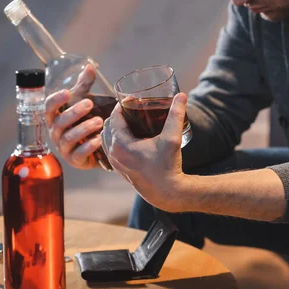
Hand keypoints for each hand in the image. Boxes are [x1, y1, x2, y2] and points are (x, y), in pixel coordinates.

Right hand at [45, 65, 103, 169]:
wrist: (97, 147)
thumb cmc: (85, 121)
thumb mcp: (84, 101)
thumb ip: (84, 85)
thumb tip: (90, 65)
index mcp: (56, 116)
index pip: (48, 107)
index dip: (55, 100)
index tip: (66, 92)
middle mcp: (56, 132)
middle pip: (60, 122)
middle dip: (74, 112)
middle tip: (90, 103)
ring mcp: (64, 148)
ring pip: (69, 138)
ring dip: (83, 129)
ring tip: (99, 121)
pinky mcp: (75, 161)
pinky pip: (78, 155)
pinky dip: (88, 147)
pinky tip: (99, 139)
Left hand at [101, 93, 189, 211]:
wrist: (166, 192)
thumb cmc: (168, 166)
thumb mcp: (172, 138)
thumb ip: (176, 115)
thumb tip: (182, 95)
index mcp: (121, 144)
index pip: (115, 117)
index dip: (122, 105)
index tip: (132, 99)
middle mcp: (113, 153)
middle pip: (108, 126)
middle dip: (118, 115)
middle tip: (131, 108)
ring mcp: (114, 162)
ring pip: (106, 138)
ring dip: (114, 127)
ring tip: (128, 120)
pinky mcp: (118, 169)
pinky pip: (109, 149)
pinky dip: (113, 139)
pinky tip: (126, 136)